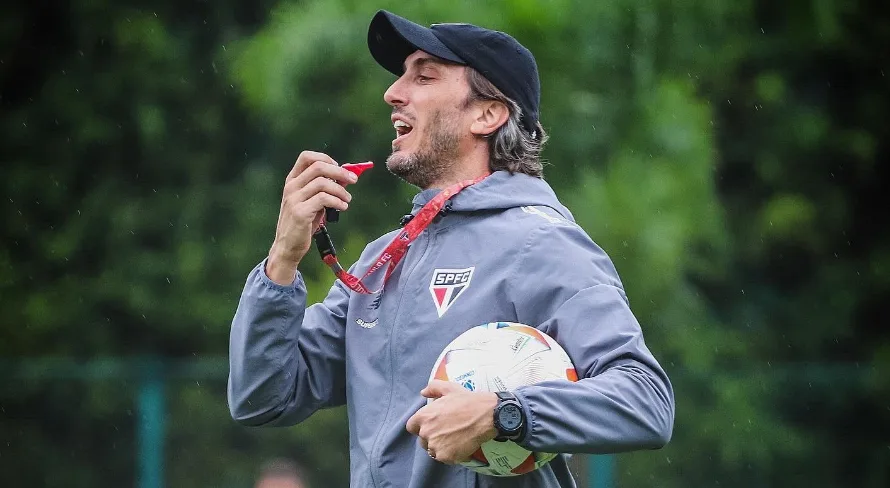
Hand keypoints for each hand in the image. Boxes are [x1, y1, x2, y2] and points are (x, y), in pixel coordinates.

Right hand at [266, 151, 362, 283]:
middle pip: (318, 167)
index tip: (339, 168)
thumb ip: (325, 188)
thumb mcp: (313, 201)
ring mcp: (294, 199)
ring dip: (341, 190)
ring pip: (323, 183)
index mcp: (292, 180)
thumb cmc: (303, 223)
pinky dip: (337, 202)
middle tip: (353, 180)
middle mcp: (291, 187)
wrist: (288, 246)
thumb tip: (346, 175)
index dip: (326, 158)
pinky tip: (342, 207)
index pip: (306, 157)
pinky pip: (324, 199)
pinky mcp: (300, 212)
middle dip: (340, 172)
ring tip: (347, 200)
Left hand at [406, 380, 497, 463]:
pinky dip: (453, 455)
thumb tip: (423, 393)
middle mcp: (426, 433)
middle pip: (422, 441)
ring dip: (441, 447)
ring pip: (433, 451)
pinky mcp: (447, 457)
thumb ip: (433, 388)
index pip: (411, 427)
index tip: (431, 426)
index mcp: (423, 417)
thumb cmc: (467, 401)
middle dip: (432, 437)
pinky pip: (445, 458)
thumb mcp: (449, 388)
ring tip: (455, 440)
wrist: (486, 416)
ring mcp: (435, 446)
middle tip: (447, 433)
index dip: (420, 427)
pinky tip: (462, 446)